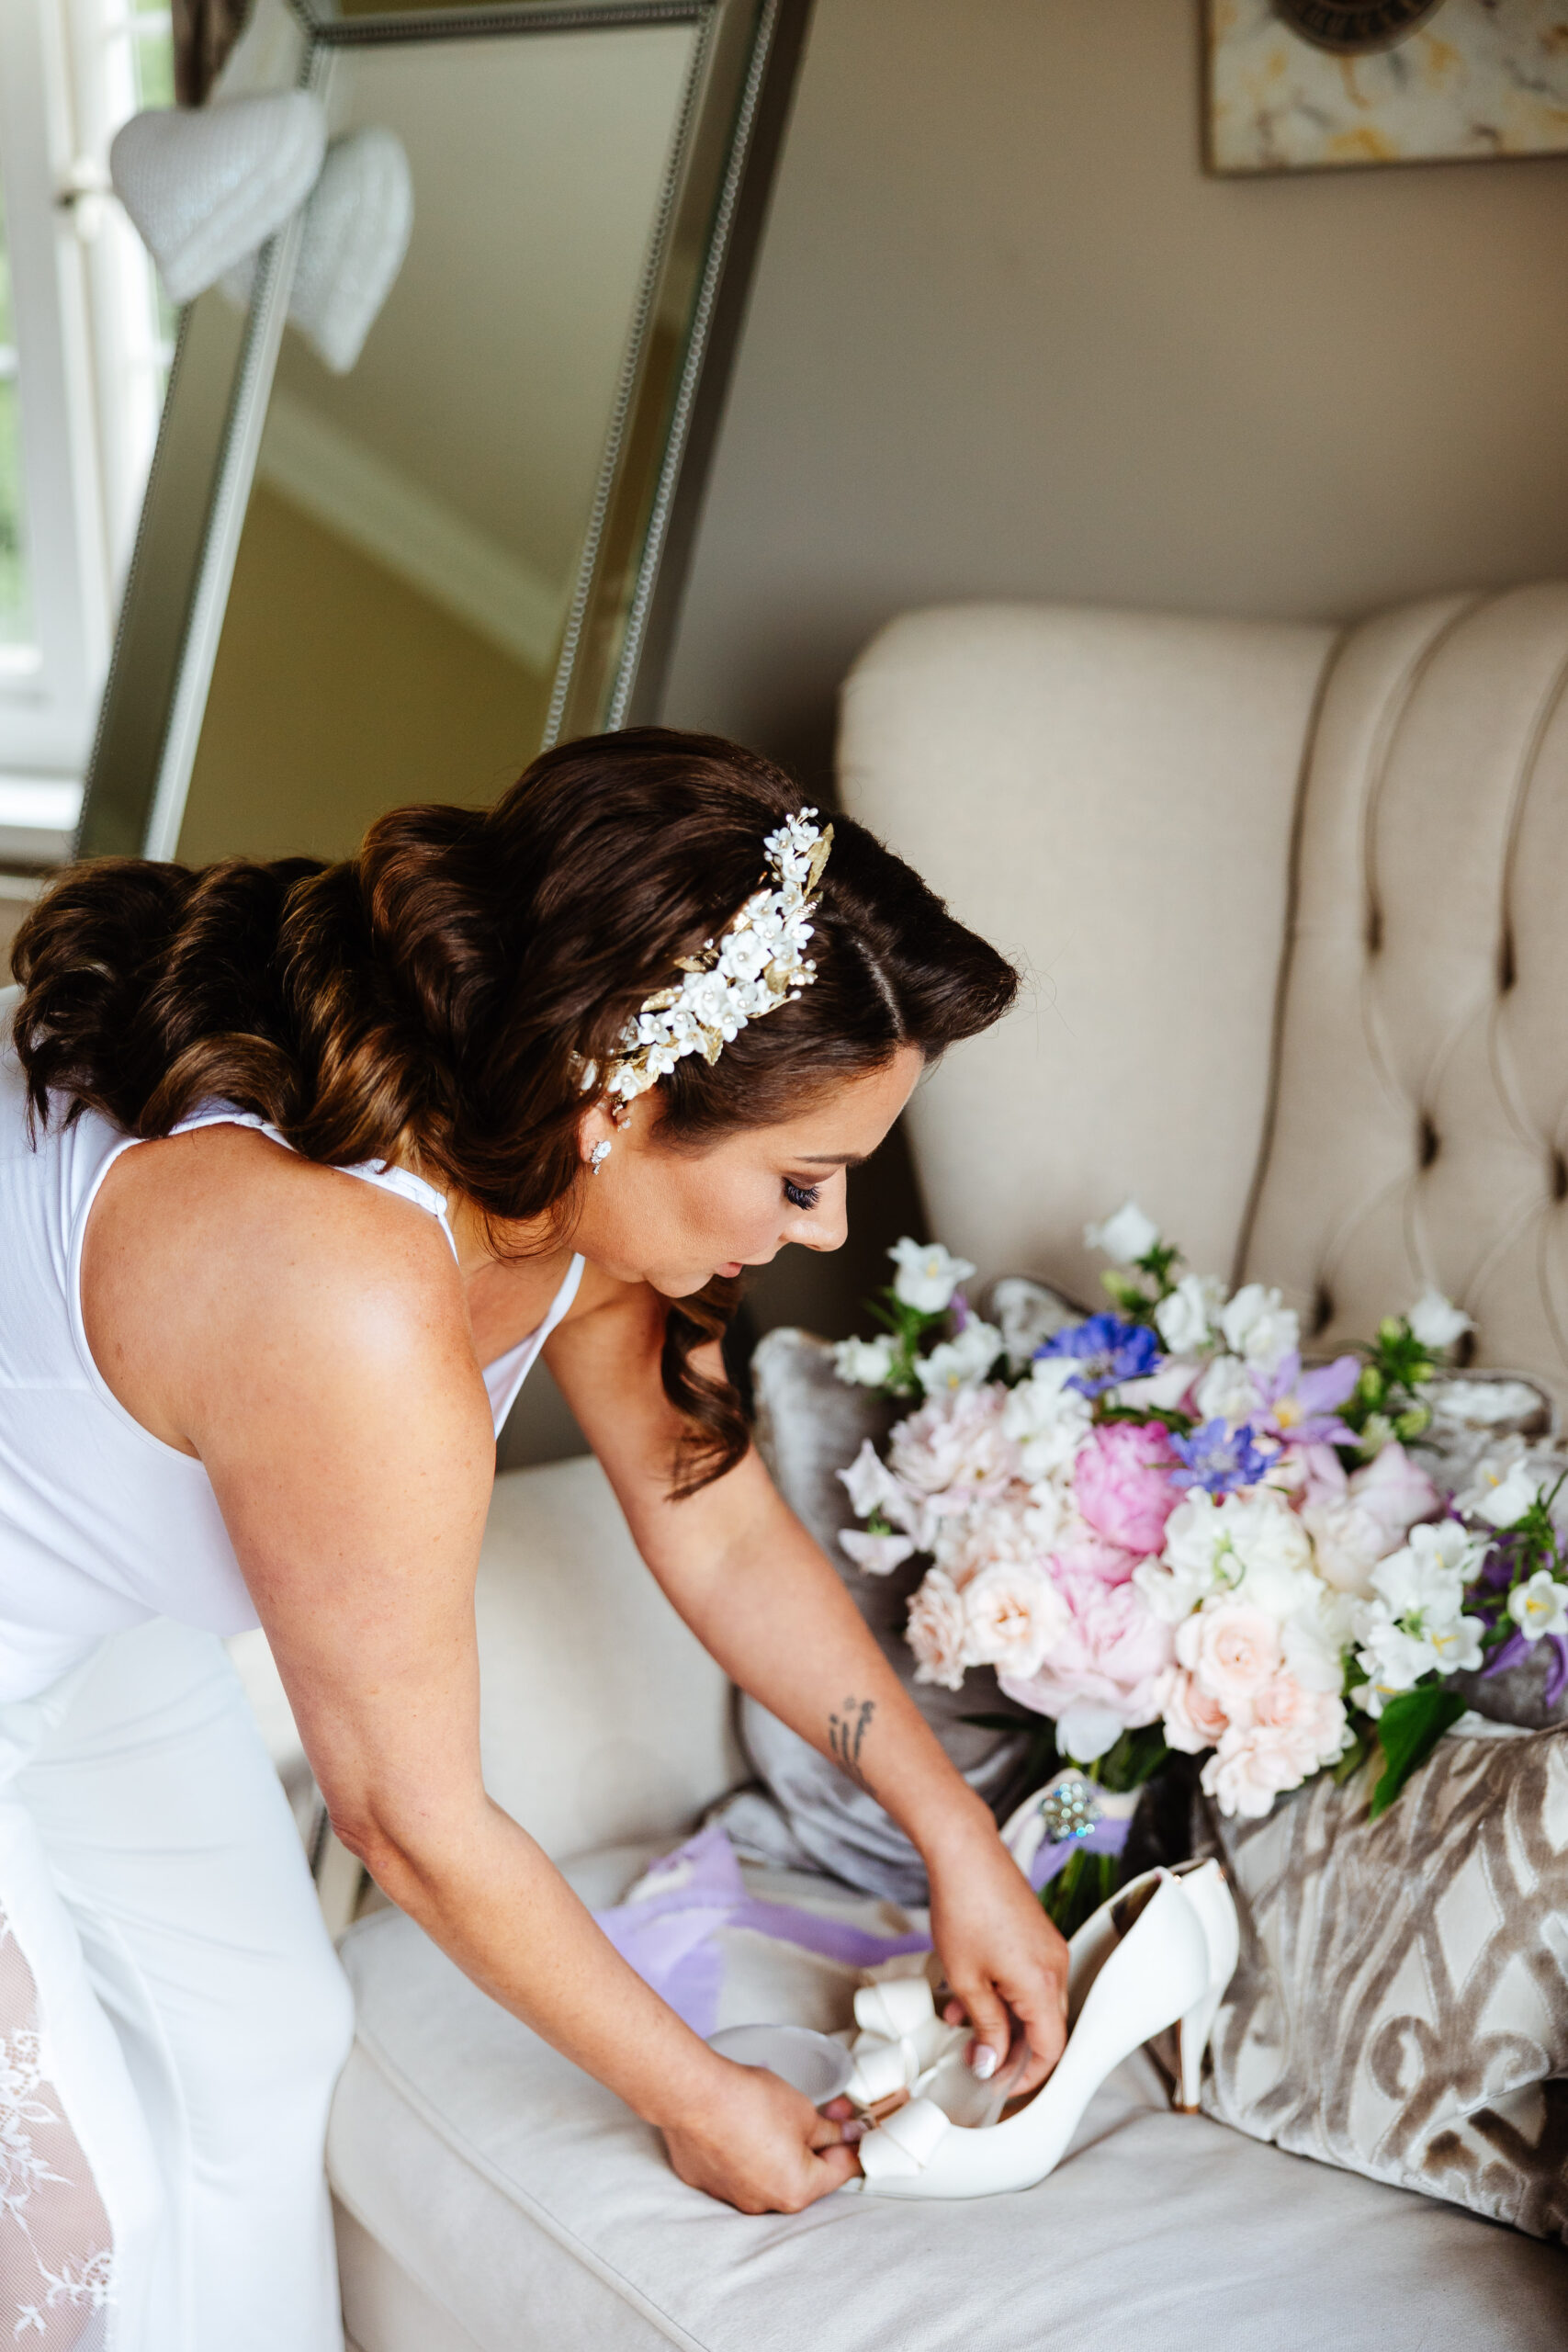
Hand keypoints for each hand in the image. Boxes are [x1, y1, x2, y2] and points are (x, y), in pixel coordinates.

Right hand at [657, 2056, 863, 2212]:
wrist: (694, 2096)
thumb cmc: (751, 2103)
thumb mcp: (805, 2111)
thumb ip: (832, 2131)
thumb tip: (849, 2135)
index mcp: (797, 2191)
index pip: (840, 2171)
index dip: (853, 2146)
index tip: (857, 2129)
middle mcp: (765, 2204)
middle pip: (803, 2176)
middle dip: (816, 2145)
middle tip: (824, 2113)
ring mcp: (733, 2196)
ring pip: (769, 2174)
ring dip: (780, 2151)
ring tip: (775, 2116)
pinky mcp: (707, 2182)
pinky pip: (737, 2170)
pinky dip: (746, 2152)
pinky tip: (742, 2125)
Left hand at [925, 1822, 1068, 2095]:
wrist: (965, 1852)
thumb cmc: (964, 1909)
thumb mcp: (966, 1979)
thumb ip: (985, 2026)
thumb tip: (992, 2062)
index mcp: (1042, 1985)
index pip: (1050, 2049)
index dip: (1027, 2076)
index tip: (1000, 2086)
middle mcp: (1055, 1968)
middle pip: (1046, 2028)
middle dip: (1012, 2050)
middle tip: (978, 2060)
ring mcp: (1048, 1949)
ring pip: (1034, 2003)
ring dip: (1002, 2020)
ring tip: (960, 2022)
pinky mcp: (1037, 1936)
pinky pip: (1028, 1978)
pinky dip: (1004, 1994)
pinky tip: (966, 1993)